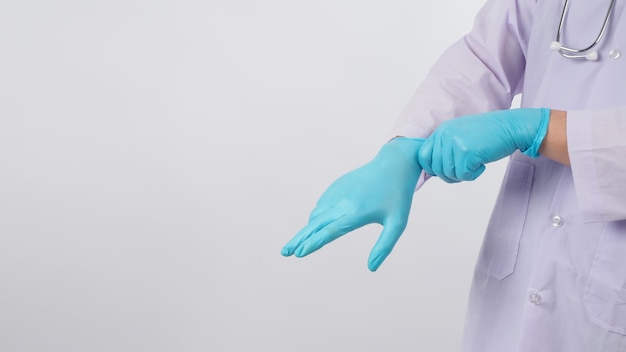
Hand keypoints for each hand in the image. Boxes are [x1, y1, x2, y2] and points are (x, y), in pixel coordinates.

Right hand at [281, 137, 424, 270]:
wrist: (394, 163)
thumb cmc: (398, 196)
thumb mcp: (398, 223)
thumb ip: (384, 247)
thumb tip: (371, 268)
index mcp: (357, 212)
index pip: (330, 231)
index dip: (314, 243)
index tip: (299, 253)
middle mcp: (343, 202)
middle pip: (315, 224)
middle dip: (298, 239)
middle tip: (284, 252)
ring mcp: (338, 192)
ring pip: (316, 214)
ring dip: (307, 229)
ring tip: (300, 243)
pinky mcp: (336, 185)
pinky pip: (321, 204)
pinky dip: (316, 216)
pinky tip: (316, 224)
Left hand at [418, 108, 549, 182]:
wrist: (511, 127)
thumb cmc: (489, 134)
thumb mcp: (461, 135)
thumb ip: (446, 148)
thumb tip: (432, 170)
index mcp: (441, 130)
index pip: (423, 155)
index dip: (432, 168)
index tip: (445, 171)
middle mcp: (445, 134)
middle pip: (436, 168)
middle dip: (450, 175)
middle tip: (465, 171)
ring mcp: (454, 142)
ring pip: (449, 174)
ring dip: (463, 175)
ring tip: (475, 165)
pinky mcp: (466, 151)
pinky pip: (463, 175)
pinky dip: (473, 175)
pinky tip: (482, 165)